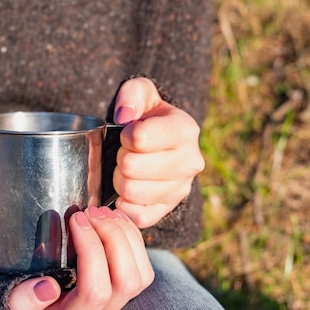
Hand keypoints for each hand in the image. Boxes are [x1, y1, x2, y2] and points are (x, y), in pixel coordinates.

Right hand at [8, 206, 153, 309]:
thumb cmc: (23, 303)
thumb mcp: (13, 306)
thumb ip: (22, 300)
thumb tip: (48, 287)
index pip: (95, 292)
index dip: (92, 252)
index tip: (75, 220)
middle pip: (126, 282)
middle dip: (114, 239)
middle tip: (91, 212)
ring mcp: (115, 305)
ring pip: (141, 275)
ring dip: (126, 237)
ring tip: (103, 212)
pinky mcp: (124, 289)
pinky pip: (143, 266)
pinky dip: (133, 237)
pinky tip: (114, 217)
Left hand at [111, 77, 203, 228]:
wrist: (159, 144)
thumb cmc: (147, 116)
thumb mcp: (141, 93)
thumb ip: (132, 93)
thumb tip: (125, 115)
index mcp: (185, 129)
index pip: (139, 139)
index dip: (125, 136)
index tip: (128, 134)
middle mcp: (190, 162)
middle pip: (130, 167)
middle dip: (119, 159)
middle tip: (125, 154)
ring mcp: (181, 189)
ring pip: (131, 192)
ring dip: (119, 181)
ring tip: (127, 170)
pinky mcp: (169, 209)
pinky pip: (138, 216)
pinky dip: (125, 205)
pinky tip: (126, 191)